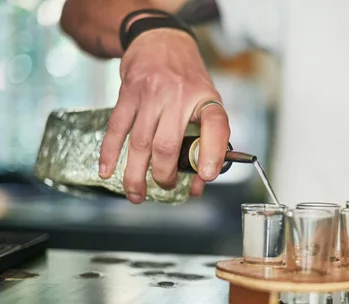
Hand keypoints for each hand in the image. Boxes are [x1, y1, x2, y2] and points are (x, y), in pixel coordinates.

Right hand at [98, 28, 229, 202]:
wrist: (160, 39)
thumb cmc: (188, 79)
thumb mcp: (207, 101)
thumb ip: (208, 139)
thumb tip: (200, 181)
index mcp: (205, 98)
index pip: (216, 126)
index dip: (212, 154)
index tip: (207, 177)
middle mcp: (179, 95)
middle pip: (167, 145)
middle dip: (164, 175)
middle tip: (165, 186)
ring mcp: (151, 94)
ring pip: (140, 142)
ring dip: (136, 174)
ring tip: (136, 194)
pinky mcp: (128, 93)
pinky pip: (117, 128)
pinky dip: (111, 153)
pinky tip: (107, 171)